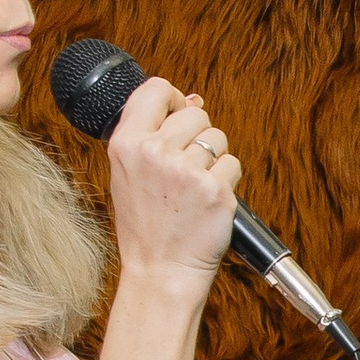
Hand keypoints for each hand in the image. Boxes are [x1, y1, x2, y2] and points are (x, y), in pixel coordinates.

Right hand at [105, 79, 237, 289]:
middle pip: (196, 114)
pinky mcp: (215, 189)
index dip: (174, 99)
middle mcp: (154, 152)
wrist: (160, 270)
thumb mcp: (131, 173)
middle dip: (198, 137)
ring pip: (218, 138)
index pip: (156, 89)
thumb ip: (154, 134)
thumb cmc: (147, 225)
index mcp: (126, 144)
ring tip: (194, 189)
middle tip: (184, 171)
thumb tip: (193, 100)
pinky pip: (233, 164)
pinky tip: (208, 201)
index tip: (178, 116)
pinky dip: (227, 181)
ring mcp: (186, 170)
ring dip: (214, 160)